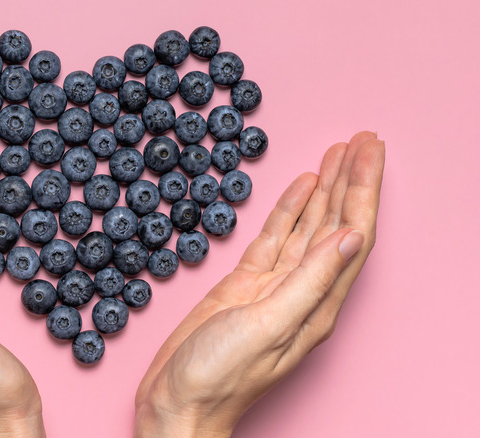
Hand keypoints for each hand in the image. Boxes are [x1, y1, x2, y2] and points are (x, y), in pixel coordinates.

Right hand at [134, 131, 384, 436]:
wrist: (179, 401)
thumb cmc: (221, 376)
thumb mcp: (268, 324)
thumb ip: (310, 280)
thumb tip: (351, 237)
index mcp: (317, 302)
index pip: (352, 234)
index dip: (363, 190)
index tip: (369, 151)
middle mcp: (302, 291)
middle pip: (335, 224)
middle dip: (350, 180)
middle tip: (362, 139)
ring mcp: (273, 286)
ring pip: (308, 226)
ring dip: (325, 189)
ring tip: (338, 153)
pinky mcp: (245, 284)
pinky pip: (275, 238)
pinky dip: (289, 210)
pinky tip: (300, 187)